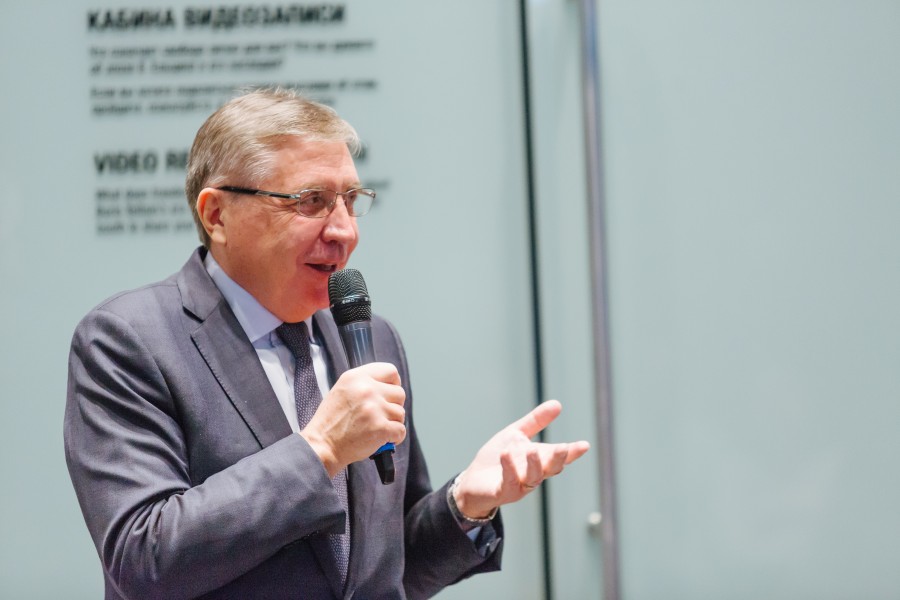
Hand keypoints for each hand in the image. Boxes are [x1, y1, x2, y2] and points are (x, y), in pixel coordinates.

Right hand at [300, 362, 405, 476]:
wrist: (322, 445)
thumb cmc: (331, 421)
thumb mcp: (342, 390)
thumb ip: (363, 384)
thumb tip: (387, 386)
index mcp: (356, 377)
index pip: (390, 371)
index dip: (394, 384)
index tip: (389, 394)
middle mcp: (366, 389)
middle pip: (400, 393)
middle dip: (393, 406)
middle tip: (381, 415)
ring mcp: (374, 408)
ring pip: (400, 413)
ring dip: (392, 423)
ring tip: (376, 428)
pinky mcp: (380, 428)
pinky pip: (401, 430)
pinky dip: (394, 438)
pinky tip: (381, 439)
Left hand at [453, 400, 589, 518]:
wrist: (472, 481)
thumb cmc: (497, 458)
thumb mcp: (516, 434)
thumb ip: (536, 421)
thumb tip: (557, 404)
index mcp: (539, 460)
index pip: (559, 457)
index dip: (572, 452)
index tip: (584, 445)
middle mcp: (533, 474)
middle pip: (551, 469)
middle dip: (558, 459)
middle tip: (564, 448)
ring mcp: (519, 485)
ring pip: (533, 478)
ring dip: (534, 465)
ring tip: (532, 450)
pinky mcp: (502, 491)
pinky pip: (508, 482)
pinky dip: (509, 468)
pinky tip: (506, 454)